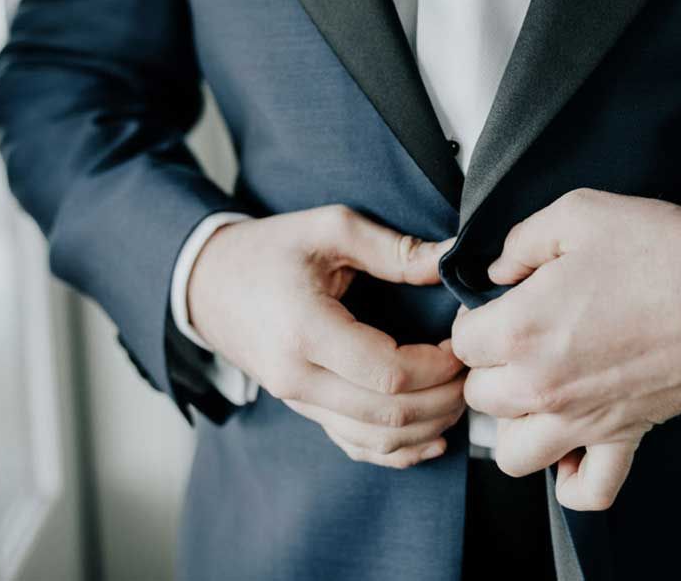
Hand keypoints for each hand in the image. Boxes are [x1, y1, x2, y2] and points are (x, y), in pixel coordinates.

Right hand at [188, 205, 464, 468]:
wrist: (206, 283)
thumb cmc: (268, 250)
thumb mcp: (329, 229)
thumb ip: (393, 248)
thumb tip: (451, 258)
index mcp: (305, 330)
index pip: (388, 373)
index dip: (439, 365)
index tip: (463, 339)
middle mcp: (298, 377)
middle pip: (388, 414)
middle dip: (443, 398)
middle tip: (474, 369)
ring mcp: (298, 401)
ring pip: (375, 439)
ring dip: (428, 426)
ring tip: (460, 395)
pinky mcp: (304, 410)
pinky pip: (355, 446)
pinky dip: (398, 451)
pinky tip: (433, 438)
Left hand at [451, 189, 680, 508]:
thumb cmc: (663, 249)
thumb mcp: (579, 213)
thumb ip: (521, 241)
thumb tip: (497, 268)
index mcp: (521, 329)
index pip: (462, 341)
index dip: (477, 316)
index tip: (500, 304)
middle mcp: (543, 385)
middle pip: (479, 395)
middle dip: (490, 365)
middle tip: (518, 339)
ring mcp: (584, 420)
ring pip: (514, 452)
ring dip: (515, 424)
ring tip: (534, 393)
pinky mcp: (626, 438)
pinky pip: (587, 491)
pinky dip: (573, 480)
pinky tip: (573, 447)